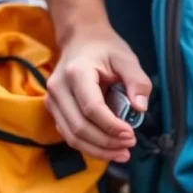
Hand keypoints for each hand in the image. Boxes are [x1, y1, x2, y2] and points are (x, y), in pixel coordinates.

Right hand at [45, 25, 151, 162]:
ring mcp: (52, 100)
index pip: (91, 108)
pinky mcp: (54, 110)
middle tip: (129, 146)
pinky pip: (69, 135)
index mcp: (77, 73)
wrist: (80, 39)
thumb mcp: (127, 59)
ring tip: (122, 153)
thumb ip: (138, 82)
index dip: (111, 126)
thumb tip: (140, 108)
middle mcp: (58, 88)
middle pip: (80, 127)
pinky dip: (89, 146)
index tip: (131, 135)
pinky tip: (108, 149)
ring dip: (98, 150)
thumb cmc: (105, 49)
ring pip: (72, 136)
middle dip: (106, 143)